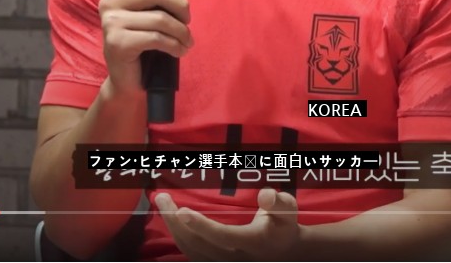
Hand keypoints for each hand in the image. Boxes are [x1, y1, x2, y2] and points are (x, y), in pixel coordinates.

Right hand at [98, 0, 200, 96]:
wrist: (130, 78)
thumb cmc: (146, 38)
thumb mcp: (163, 7)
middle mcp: (110, 1)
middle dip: (182, 7)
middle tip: (187, 21)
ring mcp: (110, 22)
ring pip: (160, 18)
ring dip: (182, 31)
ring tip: (187, 41)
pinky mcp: (117, 43)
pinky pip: (156, 38)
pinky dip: (175, 45)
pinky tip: (180, 51)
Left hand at [155, 187, 299, 260]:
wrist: (285, 253)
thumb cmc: (283, 226)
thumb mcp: (288, 211)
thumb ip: (279, 202)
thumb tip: (265, 194)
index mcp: (252, 242)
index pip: (222, 236)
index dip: (202, 226)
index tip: (183, 211)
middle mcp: (235, 257)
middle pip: (199, 244)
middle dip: (176, 222)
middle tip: (162, 198)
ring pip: (192, 250)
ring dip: (173, 228)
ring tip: (163, 204)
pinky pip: (192, 253)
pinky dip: (179, 237)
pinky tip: (171, 219)